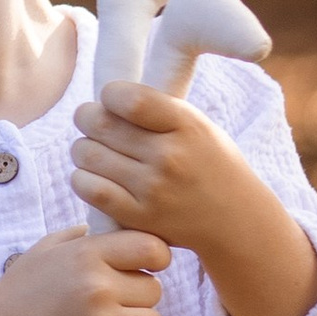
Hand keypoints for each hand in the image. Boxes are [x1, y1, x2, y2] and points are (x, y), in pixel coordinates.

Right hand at [0, 225, 169, 315]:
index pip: (152, 248)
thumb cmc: (20, 290)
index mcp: (87, 254)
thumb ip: (78, 236)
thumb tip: (108, 224)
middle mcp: (97, 286)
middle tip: (118, 305)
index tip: (141, 270)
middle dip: (140, 297)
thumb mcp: (45, 250)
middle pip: (154, 289)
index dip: (154, 259)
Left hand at [74, 84, 316, 315]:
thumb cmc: (208, 164)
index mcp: (187, 125)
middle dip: (87, 118)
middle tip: (90, 121)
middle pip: (100, 124)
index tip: (110, 100)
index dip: (109, 95)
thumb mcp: (197, 126)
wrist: (235, 220)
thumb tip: (102, 98)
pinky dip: (81, 178)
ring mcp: (153, 189)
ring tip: (92, 150)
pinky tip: (91, 175)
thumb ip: (155, 110)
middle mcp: (169, 156)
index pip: (130, 99)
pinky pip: (90, 189)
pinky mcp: (139, 217)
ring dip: (82, 149)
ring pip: (88, 155)